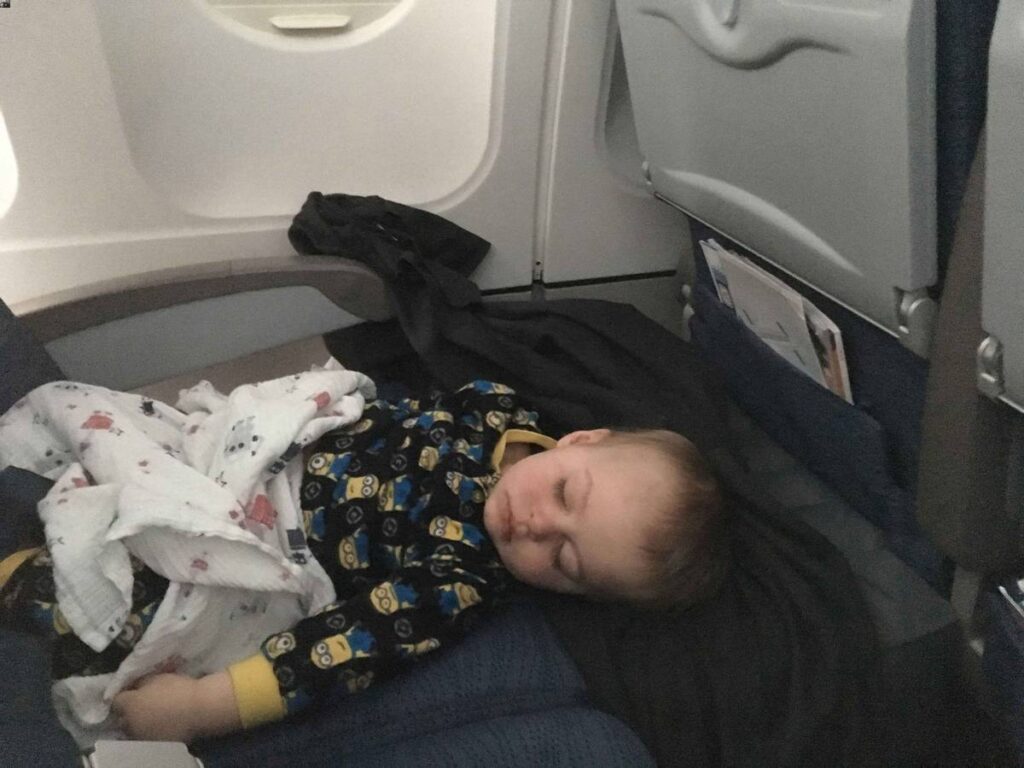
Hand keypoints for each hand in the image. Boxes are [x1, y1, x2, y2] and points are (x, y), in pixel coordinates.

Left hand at [111, 672, 240, 741]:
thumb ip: (140, 683)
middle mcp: (130, 724)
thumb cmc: (177, 689)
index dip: (124, 694)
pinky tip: (163, 722)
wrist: (199, 708)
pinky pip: (148, 735)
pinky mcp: (156, 743)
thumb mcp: (156, 677)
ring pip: (134, 729)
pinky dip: (152, 729)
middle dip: (129, 711)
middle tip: (143, 702)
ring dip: (139, 722)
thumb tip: (134, 686)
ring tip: (154, 714)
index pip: (115, 701)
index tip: (133, 690)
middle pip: (122, 718)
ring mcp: (142, 736)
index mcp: (129, 706)